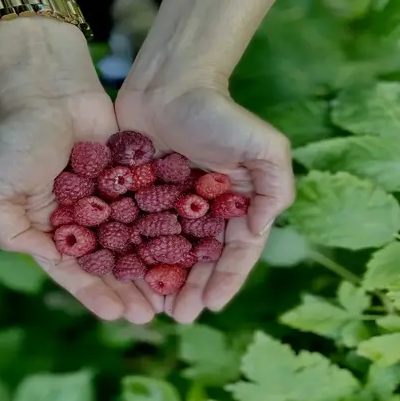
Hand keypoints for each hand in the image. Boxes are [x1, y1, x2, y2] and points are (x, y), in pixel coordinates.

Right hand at [0, 21, 155, 323]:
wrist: (51, 90)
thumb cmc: (18, 138)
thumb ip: (11, 231)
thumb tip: (46, 259)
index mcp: (50, 227)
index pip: (74, 269)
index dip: (94, 292)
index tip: (116, 315)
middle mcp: (82, 218)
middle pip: (108, 262)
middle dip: (127, 288)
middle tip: (151, 313)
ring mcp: (108, 200)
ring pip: (132, 241)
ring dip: (149, 266)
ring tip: (170, 291)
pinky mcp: (131, 179)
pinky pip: (148, 209)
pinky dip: (163, 229)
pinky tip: (182, 250)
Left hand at [115, 86, 294, 322]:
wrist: (169, 84)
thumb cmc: (218, 113)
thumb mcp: (263, 145)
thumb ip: (275, 186)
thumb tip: (260, 231)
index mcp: (230, 205)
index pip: (233, 251)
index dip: (225, 280)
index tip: (211, 306)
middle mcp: (200, 211)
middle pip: (197, 259)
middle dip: (190, 288)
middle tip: (178, 316)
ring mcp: (167, 206)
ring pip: (165, 253)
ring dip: (160, 282)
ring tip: (152, 308)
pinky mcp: (137, 197)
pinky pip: (134, 233)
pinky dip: (131, 256)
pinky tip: (124, 278)